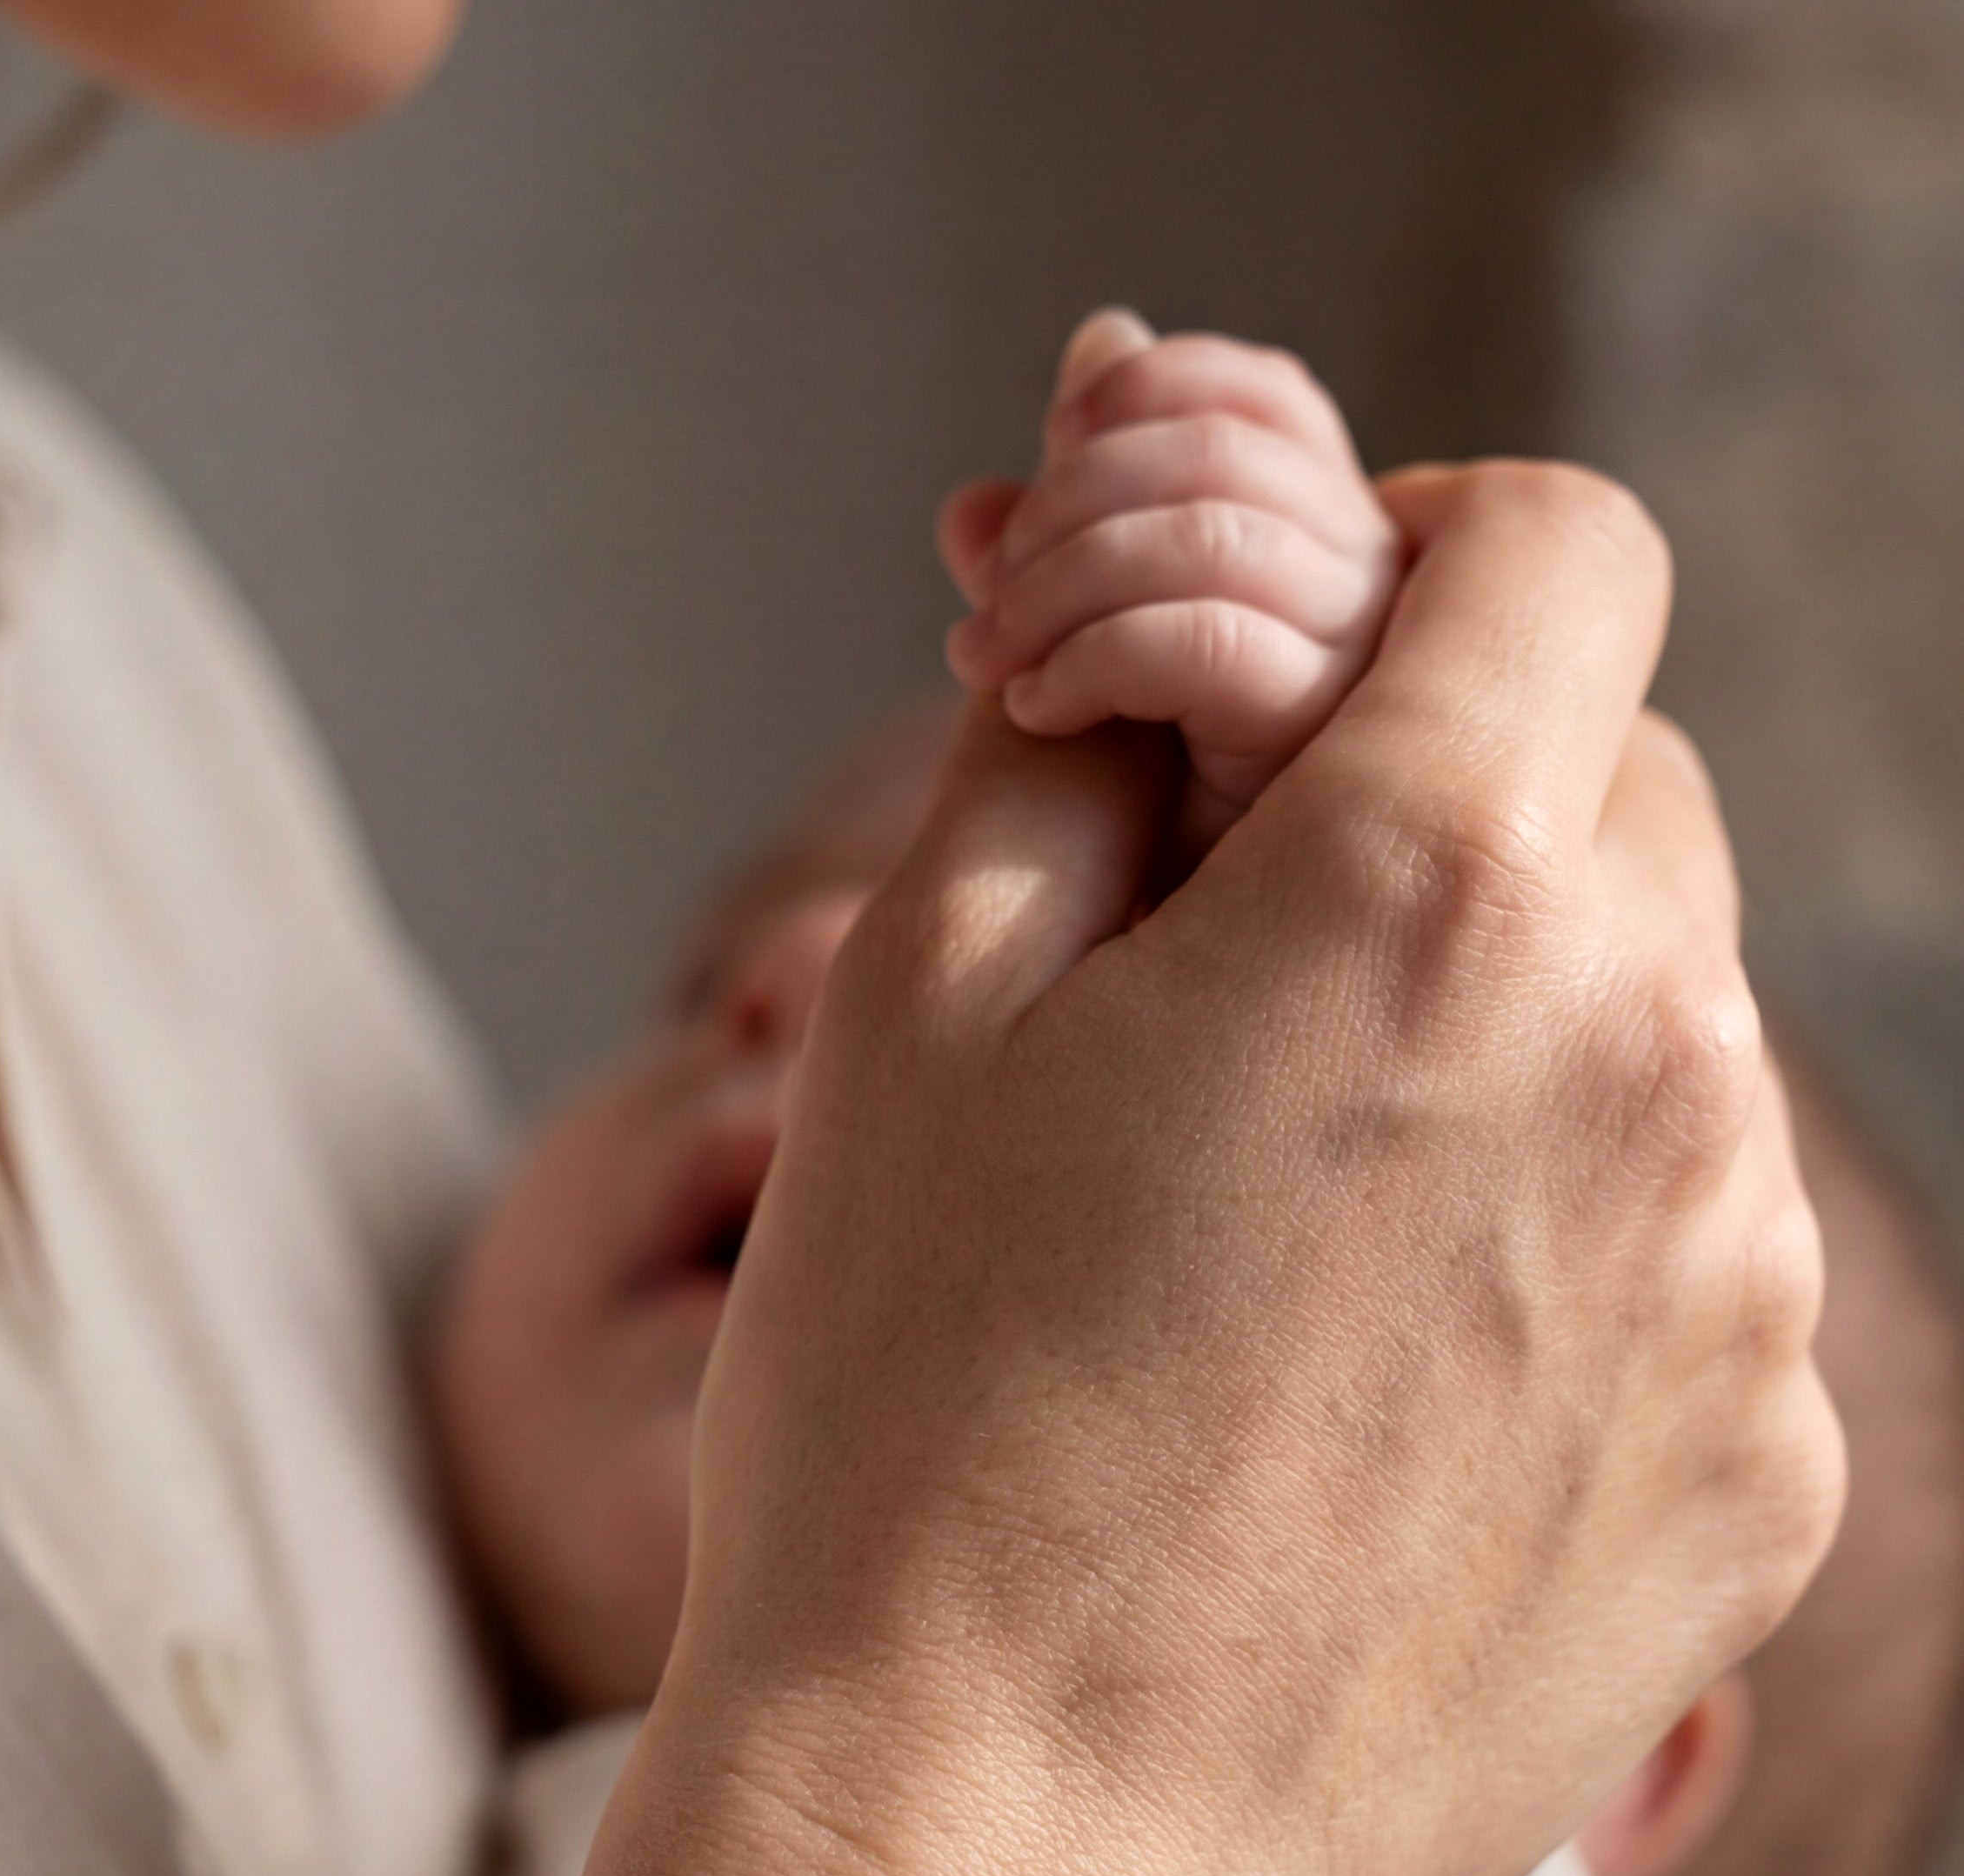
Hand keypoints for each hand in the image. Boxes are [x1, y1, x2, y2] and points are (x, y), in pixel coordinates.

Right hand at [648, 461, 1840, 1875]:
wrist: (1000, 1875)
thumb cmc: (904, 1441)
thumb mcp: (909, 1005)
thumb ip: (1069, 691)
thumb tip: (1132, 436)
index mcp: (1439, 888)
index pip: (1552, 546)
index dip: (1411, 566)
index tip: (1287, 690)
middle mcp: (1665, 1064)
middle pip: (1621, 793)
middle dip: (1444, 831)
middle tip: (1226, 1009)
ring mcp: (1747, 1300)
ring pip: (1669, 1042)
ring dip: (1510, 1065)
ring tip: (1275, 1272)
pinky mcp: (1764, 1491)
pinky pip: (1699, 1279)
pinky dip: (1568, 1282)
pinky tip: (1366, 1425)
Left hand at [940, 314, 1401, 854]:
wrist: (1089, 1052)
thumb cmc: (1094, 871)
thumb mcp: (1069, 667)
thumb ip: (1075, 524)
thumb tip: (1098, 339)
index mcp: (1319, 578)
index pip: (1269, 409)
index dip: (1147, 391)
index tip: (1046, 445)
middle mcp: (1375, 625)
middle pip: (1238, 456)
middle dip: (1076, 494)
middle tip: (984, 591)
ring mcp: (1363, 703)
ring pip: (1223, 536)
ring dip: (1066, 572)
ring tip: (987, 656)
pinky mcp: (1324, 780)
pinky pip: (1217, 642)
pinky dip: (1098, 650)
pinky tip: (1035, 708)